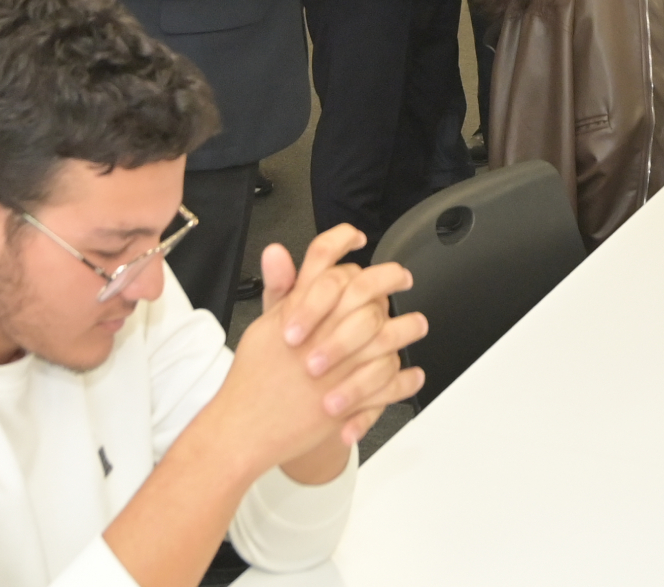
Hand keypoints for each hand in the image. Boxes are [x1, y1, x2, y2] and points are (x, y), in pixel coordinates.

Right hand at [207, 226, 426, 477]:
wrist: (246, 427)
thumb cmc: (254, 377)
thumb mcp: (262, 327)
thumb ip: (279, 289)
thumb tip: (277, 250)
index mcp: (297, 311)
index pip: (323, 262)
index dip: (341, 240)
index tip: (358, 237)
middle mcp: (321, 335)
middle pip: (365, 294)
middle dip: (389, 280)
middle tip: (402, 278)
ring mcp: (338, 368)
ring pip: (385, 340)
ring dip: (407, 329)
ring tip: (417, 324)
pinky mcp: (347, 400)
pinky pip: (387, 386)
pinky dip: (404, 381)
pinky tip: (412, 374)